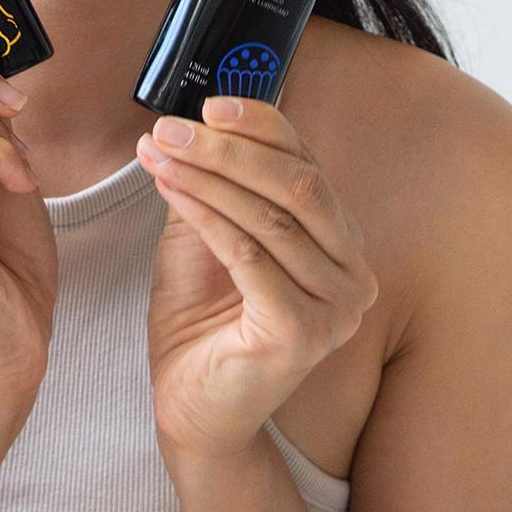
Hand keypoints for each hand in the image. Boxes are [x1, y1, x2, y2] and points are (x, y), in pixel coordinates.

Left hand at [136, 94, 377, 460]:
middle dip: (227, 148)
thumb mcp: (209, 231)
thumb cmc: (203, 316)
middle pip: (296, 182)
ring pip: (271, 217)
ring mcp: (336, 306)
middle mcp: (351, 268)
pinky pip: (250, 257)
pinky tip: (172, 193)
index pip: (306, 160)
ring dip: (206, 177)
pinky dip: (207, 216)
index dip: (259, 124)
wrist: (193, 405)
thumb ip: (215, 182)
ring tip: (159, 156)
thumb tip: (193, 121)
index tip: (208, 105)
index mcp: (337, 235)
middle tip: (170, 130)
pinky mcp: (304, 334)